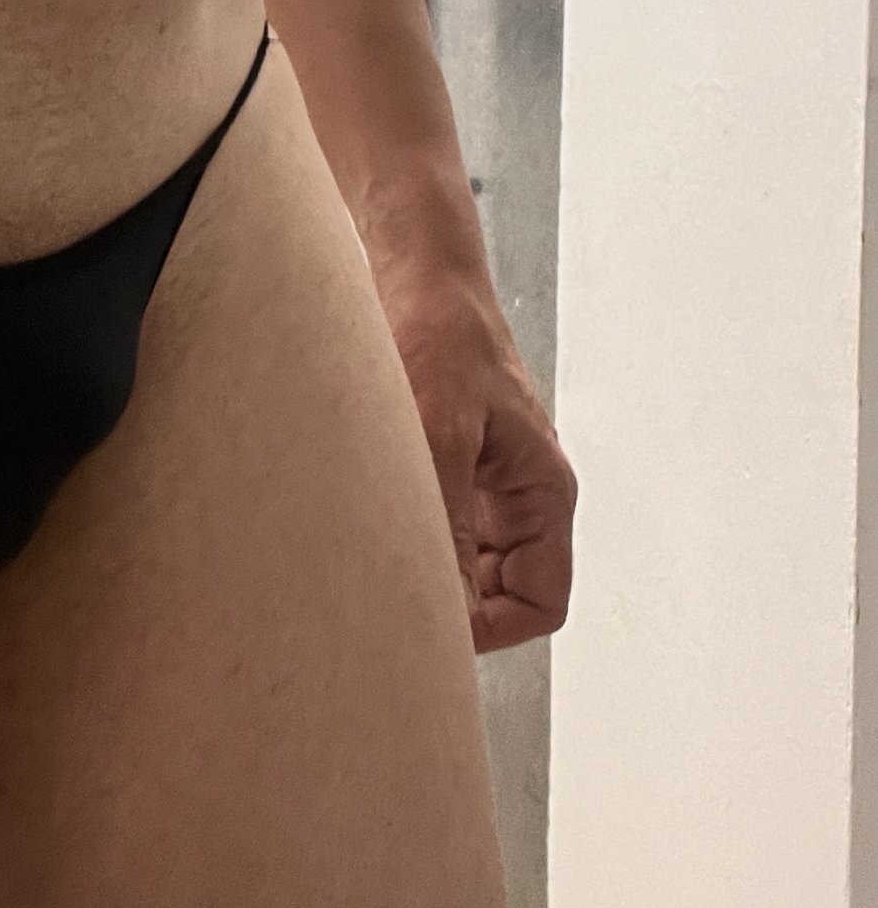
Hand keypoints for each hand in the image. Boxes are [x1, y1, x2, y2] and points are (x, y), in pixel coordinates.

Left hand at [373, 262, 576, 653]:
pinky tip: (365, 521)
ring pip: (462, 566)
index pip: (541, 601)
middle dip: (451, 602)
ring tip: (371, 550)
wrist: (416, 281)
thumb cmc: (441, 338)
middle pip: (499, 593)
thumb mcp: (441, 433)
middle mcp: (517, 499)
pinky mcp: (445, 472)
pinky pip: (434, 529)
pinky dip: (404, 535)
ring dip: (424, 566)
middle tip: (389, 595)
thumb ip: (445, 520)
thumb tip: (438, 601)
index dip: (492, 626)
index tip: (434, 623)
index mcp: (542, 493)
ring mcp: (480, 488)